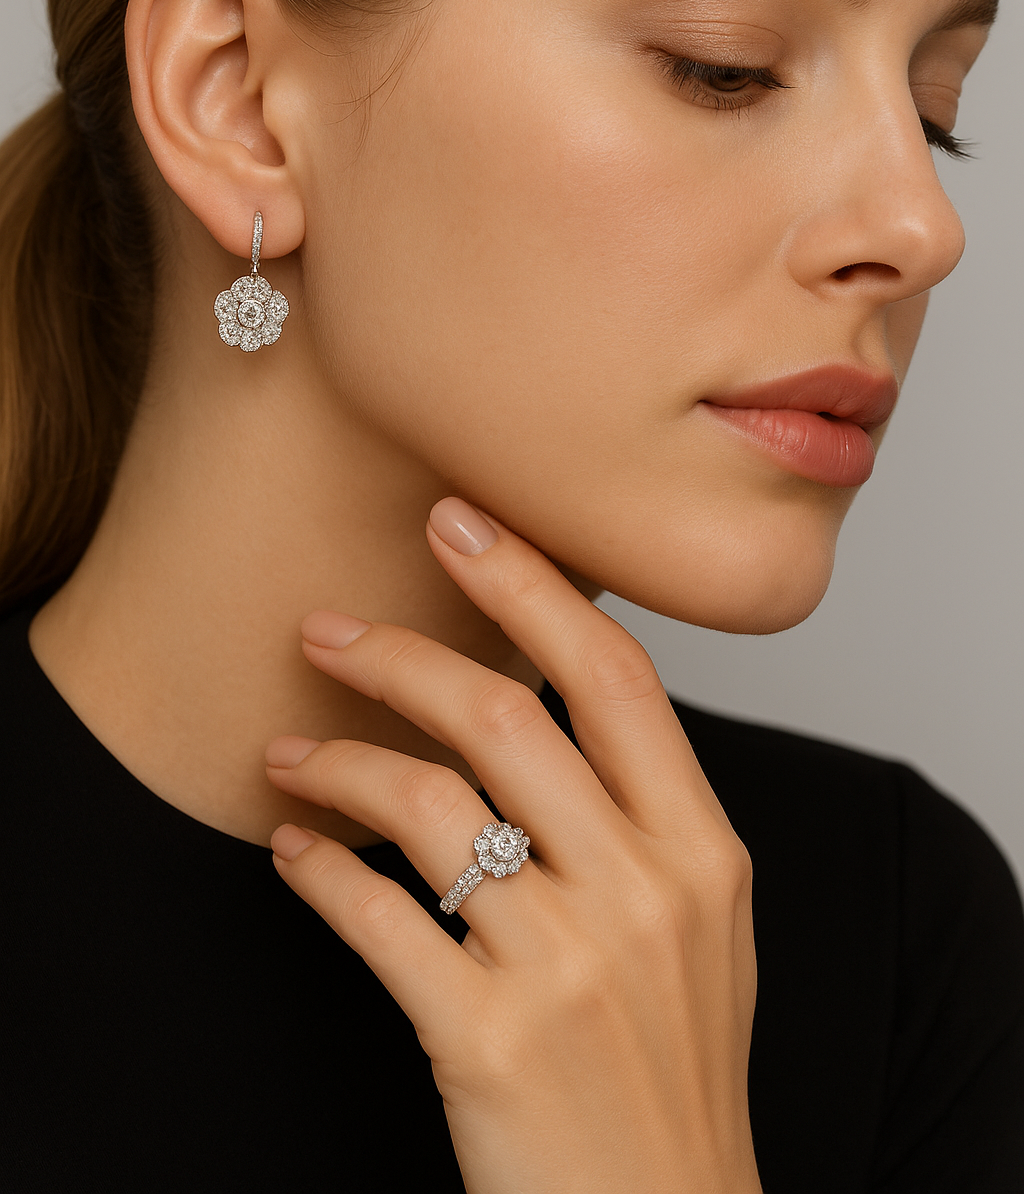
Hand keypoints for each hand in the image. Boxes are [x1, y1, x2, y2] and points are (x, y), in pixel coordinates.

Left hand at [265, 498, 760, 1193]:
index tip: (462, 523)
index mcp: (702, 851)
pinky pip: (377, 918)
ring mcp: (568, 965)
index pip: (614, 678)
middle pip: (504, 716)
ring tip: (288, 749)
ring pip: (427, 803)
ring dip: (341, 757)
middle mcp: (642, 891)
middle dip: (400, 651)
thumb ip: (644, 819)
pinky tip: (291, 848)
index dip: (532, 584)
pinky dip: (319, 869)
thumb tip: (551, 710)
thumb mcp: (702, 930)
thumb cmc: (675, 1070)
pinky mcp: (488, 1039)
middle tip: (328, 625)